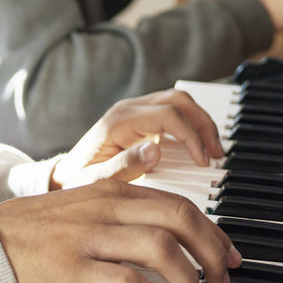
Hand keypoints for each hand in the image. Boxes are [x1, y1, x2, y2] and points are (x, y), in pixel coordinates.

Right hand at [0, 180, 240, 282]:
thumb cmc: (32, 231)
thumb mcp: (78, 199)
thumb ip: (117, 191)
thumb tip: (157, 190)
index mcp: (109, 192)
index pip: (178, 203)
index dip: (212, 232)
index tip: (227, 256)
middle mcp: (104, 208)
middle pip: (180, 219)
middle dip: (212, 252)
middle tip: (219, 282)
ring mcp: (89, 237)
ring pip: (162, 248)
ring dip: (186, 280)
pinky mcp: (74, 269)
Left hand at [51, 90, 224, 189]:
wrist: (65, 176)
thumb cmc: (78, 181)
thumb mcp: (94, 182)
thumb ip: (122, 167)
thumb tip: (155, 150)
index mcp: (119, 122)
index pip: (167, 115)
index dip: (191, 136)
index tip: (204, 161)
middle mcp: (128, 110)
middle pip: (178, 100)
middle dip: (203, 124)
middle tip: (216, 154)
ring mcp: (136, 111)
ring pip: (179, 101)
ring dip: (201, 122)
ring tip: (214, 151)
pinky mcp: (142, 119)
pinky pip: (174, 111)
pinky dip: (192, 124)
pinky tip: (200, 146)